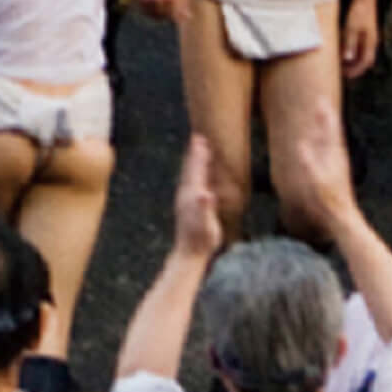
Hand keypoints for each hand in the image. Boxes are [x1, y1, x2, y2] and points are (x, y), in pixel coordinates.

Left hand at [171, 133, 225, 261]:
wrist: (189, 254)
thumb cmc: (201, 240)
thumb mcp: (207, 225)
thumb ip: (206, 208)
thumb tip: (206, 193)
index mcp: (192, 195)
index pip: (196, 170)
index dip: (199, 155)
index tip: (200, 139)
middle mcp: (185, 194)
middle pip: (189, 169)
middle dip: (193, 153)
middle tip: (197, 137)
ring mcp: (184, 200)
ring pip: (188, 176)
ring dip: (192, 162)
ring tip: (195, 151)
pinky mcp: (186, 207)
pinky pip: (190, 184)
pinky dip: (193, 174)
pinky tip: (196, 176)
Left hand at [340, 0, 378, 81]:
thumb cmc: (358, 12)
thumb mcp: (351, 28)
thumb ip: (349, 43)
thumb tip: (348, 59)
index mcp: (371, 43)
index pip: (365, 62)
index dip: (356, 70)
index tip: (347, 75)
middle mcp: (372, 42)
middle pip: (365, 60)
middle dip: (355, 68)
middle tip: (343, 72)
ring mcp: (369, 38)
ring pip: (362, 54)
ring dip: (353, 60)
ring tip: (342, 64)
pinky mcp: (365, 33)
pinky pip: (360, 47)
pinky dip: (353, 51)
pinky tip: (344, 51)